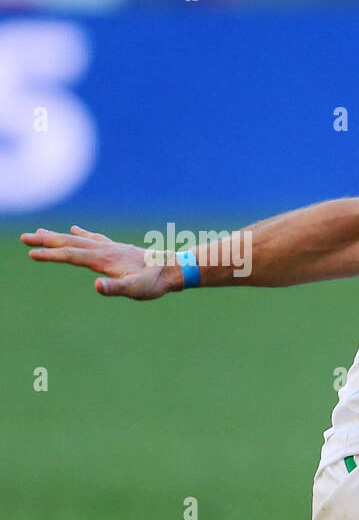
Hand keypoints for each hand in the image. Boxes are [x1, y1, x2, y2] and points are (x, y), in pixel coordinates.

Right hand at [21, 225, 178, 298]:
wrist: (174, 269)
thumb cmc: (154, 283)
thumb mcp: (135, 290)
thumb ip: (115, 288)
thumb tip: (96, 286)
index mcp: (103, 259)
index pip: (71, 255)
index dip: (51, 255)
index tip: (31, 254)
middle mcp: (104, 249)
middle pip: (69, 243)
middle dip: (46, 241)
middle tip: (24, 238)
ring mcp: (110, 247)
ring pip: (78, 238)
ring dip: (58, 235)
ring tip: (39, 232)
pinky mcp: (117, 248)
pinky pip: (94, 238)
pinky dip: (81, 233)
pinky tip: (76, 228)